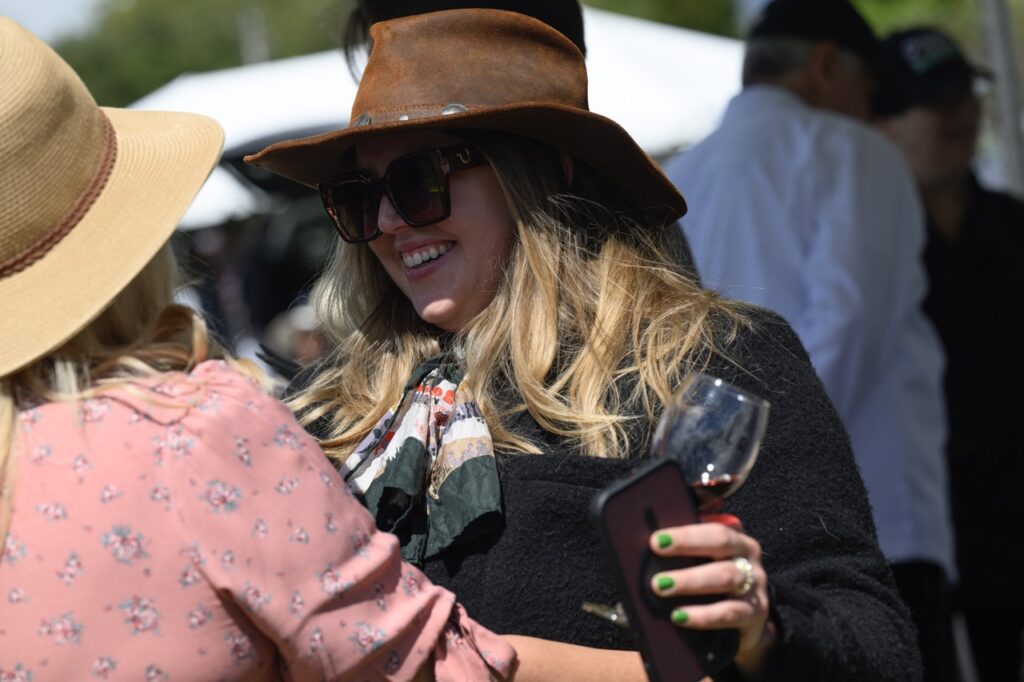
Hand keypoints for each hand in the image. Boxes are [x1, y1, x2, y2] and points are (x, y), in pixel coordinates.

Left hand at [648, 517, 775, 671]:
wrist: (744, 623)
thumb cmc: (714, 584)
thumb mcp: (702, 563)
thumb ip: (682, 552)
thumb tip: (642, 548)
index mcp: (734, 536)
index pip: (712, 524)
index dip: (687, 529)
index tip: (657, 537)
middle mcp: (748, 555)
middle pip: (721, 541)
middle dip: (687, 544)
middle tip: (656, 547)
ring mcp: (754, 584)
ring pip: (726, 576)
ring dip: (690, 580)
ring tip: (661, 586)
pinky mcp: (755, 613)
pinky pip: (729, 612)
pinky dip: (703, 615)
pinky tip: (680, 616)